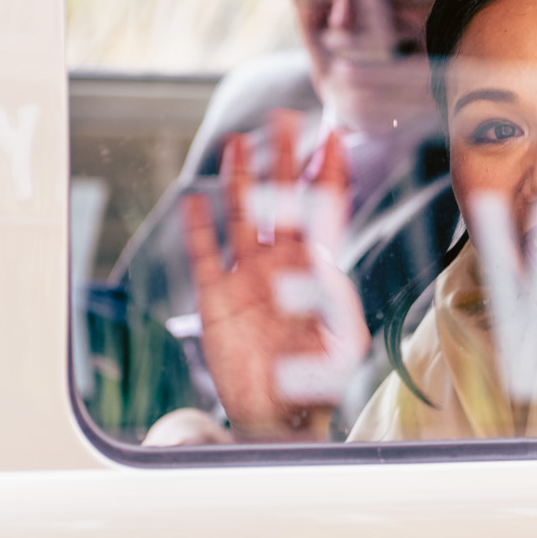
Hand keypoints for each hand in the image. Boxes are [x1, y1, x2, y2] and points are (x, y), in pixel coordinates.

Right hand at [182, 110, 368, 440]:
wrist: (281, 417)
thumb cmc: (318, 382)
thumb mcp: (342, 342)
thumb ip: (337, 302)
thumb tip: (326, 267)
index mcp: (315, 271)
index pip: (323, 211)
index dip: (326, 174)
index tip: (331, 137)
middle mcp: (280, 265)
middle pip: (281, 201)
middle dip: (283, 160)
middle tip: (284, 120)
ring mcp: (247, 278)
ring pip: (241, 218)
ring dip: (238, 181)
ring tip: (236, 144)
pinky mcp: (217, 300)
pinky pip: (205, 257)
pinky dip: (199, 230)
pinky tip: (194, 201)